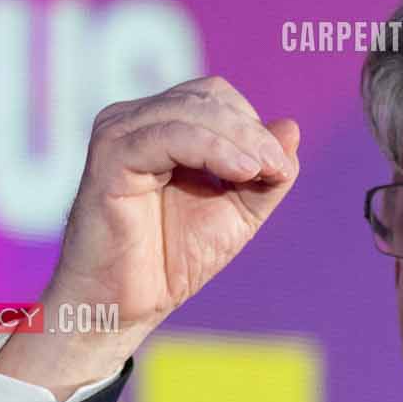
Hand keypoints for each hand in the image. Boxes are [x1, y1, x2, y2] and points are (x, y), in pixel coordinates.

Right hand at [0, 76, 299, 392]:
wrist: (124, 305)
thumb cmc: (171, 260)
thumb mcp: (236, 214)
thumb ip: (264, 175)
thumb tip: (291, 127)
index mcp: (161, 126)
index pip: (216, 98)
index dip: (253, 126)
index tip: (280, 168)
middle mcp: (135, 120)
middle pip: (208, 96)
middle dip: (250, 132)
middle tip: (277, 169)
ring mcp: (119, 133)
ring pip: (191, 111)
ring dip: (238, 139)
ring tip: (263, 172)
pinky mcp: (110, 156)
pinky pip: (167, 136)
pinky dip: (211, 148)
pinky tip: (240, 172)